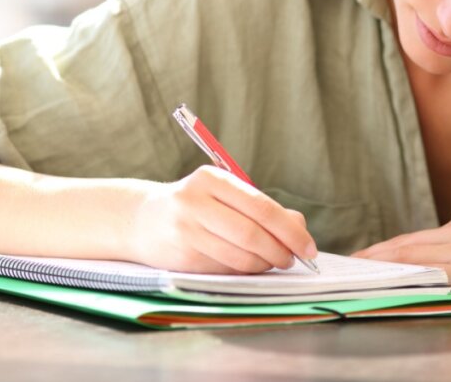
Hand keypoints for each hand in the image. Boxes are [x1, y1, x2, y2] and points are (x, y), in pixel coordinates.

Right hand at [126, 166, 317, 273]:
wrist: (142, 220)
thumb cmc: (195, 205)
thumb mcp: (225, 195)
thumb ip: (262, 208)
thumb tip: (299, 225)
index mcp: (212, 179)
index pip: (261, 207)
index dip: (290, 230)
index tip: (308, 246)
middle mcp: (196, 202)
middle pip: (252, 233)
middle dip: (281, 250)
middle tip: (293, 259)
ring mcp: (186, 231)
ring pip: (240, 256)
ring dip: (265, 264)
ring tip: (274, 261)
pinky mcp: (182, 257)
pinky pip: (225, 269)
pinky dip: (245, 271)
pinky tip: (250, 266)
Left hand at [353, 215, 450, 297]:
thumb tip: (446, 273)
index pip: (414, 240)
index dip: (385, 249)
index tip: (361, 257)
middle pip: (404, 244)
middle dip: (373, 254)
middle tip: (344, 264)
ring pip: (411, 253)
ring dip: (380, 262)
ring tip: (354, 270)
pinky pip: (430, 269)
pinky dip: (406, 273)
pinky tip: (390, 279)